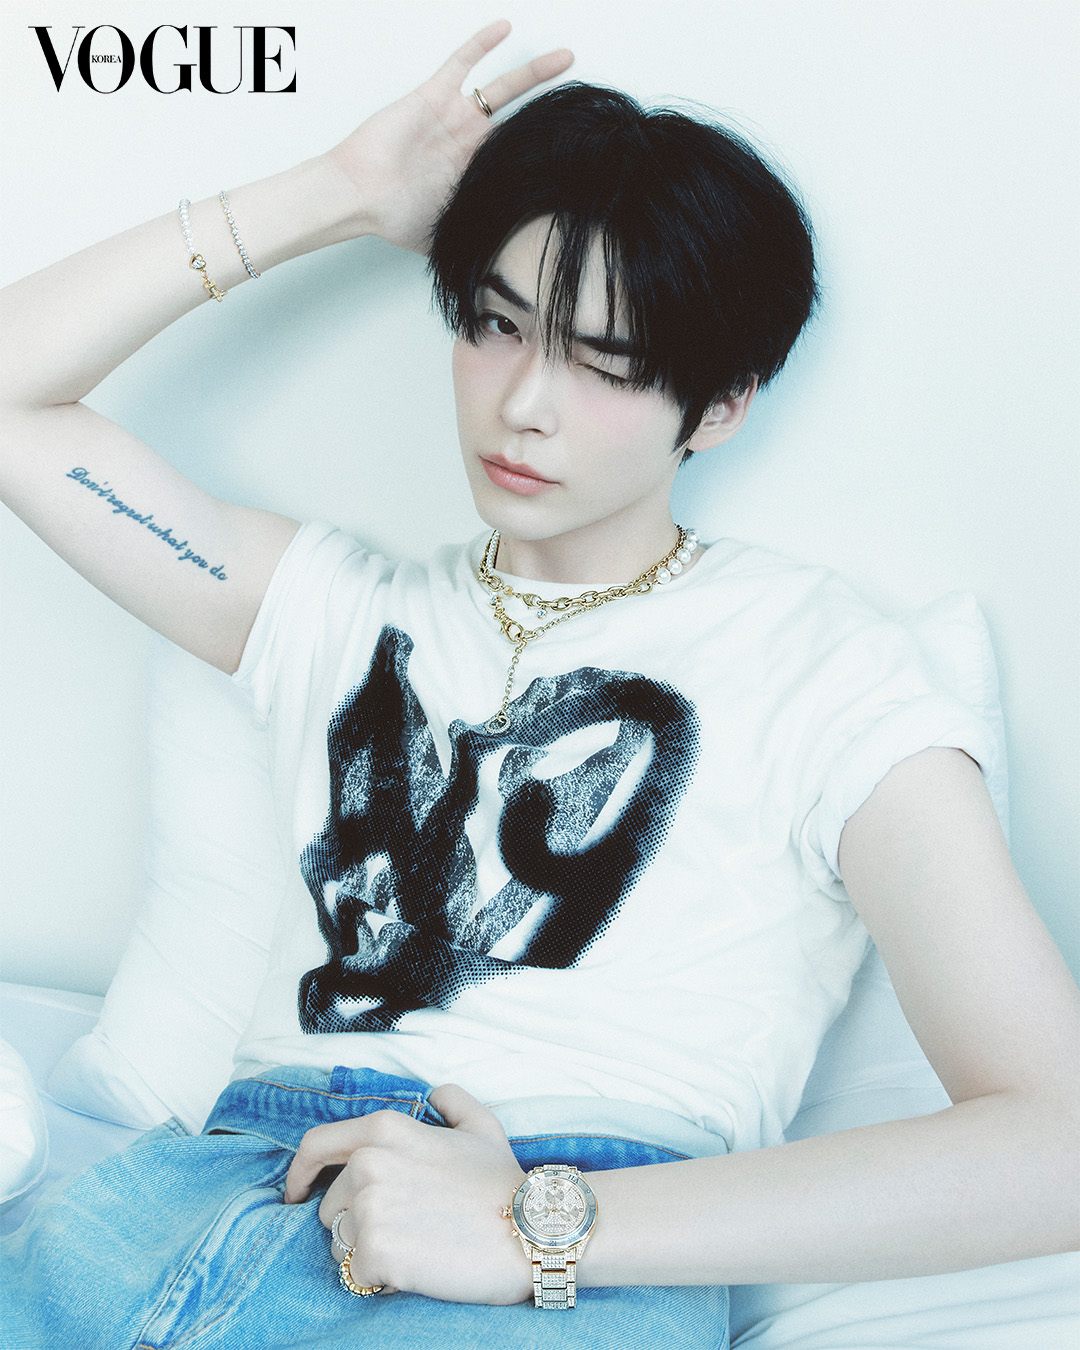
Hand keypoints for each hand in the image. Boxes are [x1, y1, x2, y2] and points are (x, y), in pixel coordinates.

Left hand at [283, 1083, 530, 1303]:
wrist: (531, 1230)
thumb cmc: (504, 1182)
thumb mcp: (481, 1126)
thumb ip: (452, 1101)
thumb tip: (436, 1093)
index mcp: (384, 1129)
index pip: (316, 1147)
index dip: (298, 1173)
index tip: (294, 1193)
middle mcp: (368, 1162)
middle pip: (329, 1206)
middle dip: (355, 1223)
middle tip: (403, 1233)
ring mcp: (370, 1207)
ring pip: (339, 1244)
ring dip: (367, 1253)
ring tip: (413, 1250)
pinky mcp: (376, 1252)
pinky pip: (356, 1275)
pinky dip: (379, 1281)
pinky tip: (415, 1270)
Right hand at [327, 20, 573, 251]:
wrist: (360, 195)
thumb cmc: (395, 217)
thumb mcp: (448, 236)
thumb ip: (478, 241)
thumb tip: (508, 271)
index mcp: (476, 175)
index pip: (521, 159)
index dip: (548, 155)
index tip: (583, 154)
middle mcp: (470, 143)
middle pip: (522, 121)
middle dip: (553, 111)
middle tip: (586, 102)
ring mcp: (454, 117)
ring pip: (502, 88)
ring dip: (533, 72)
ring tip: (565, 58)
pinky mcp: (434, 96)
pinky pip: (462, 63)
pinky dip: (481, 44)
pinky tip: (506, 27)